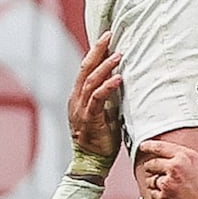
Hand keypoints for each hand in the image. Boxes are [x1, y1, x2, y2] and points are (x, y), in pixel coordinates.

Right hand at [65, 42, 126, 170]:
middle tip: (109, 36)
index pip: (86, 69)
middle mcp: (76, 100)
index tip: (106, 38)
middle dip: (97, 51)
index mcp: (79, 97)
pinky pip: (97, 100)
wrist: (90, 163)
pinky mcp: (89, 120)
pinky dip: (108, 87)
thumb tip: (120, 80)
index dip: (95, 52)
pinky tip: (118, 78)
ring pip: (90, 82)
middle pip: (85, 70)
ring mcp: (80, 110)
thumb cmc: (101, 139)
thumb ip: (108, 97)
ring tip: (118, 55)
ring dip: (105, 67)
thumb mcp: (105, 112)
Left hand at [145, 139, 197, 198]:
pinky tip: (164, 196)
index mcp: (186, 156)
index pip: (161, 147)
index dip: (149, 146)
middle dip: (152, 167)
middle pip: (153, 164)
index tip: (143, 147)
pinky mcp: (165, 198)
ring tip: (160, 184)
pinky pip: (153, 194)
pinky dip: (156, 194)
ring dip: (154, 182)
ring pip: (151, 179)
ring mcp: (168, 183)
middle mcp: (174, 168)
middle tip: (154, 170)